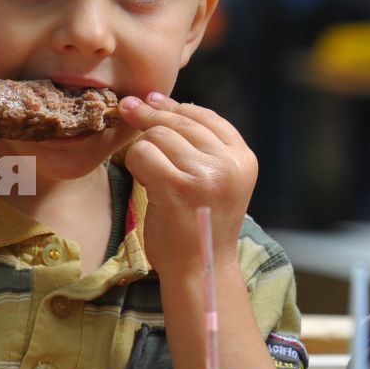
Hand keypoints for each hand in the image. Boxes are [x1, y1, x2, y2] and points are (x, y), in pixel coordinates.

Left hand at [117, 92, 257, 280]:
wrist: (199, 269)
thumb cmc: (198, 226)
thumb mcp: (215, 182)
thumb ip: (201, 148)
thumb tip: (162, 104)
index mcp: (243, 159)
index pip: (206, 117)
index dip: (175, 106)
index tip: (151, 99)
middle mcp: (229, 163)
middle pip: (178, 122)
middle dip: (149, 115)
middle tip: (126, 108)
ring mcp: (205, 174)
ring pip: (157, 136)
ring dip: (143, 151)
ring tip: (151, 176)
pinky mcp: (177, 186)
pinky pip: (142, 153)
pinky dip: (134, 164)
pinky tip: (144, 181)